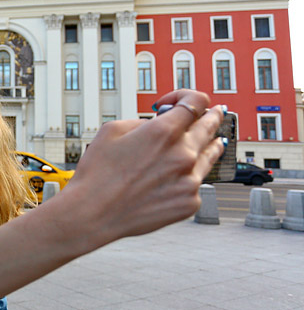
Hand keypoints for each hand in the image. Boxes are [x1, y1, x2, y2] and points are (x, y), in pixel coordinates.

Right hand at [68, 89, 224, 243]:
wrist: (93, 213)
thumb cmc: (97, 174)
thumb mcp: (111, 131)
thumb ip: (142, 122)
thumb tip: (159, 124)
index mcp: (163, 132)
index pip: (196, 101)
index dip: (185, 96)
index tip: (176, 103)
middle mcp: (183, 154)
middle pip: (211, 126)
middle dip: (211, 116)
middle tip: (215, 113)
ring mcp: (190, 180)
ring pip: (211, 154)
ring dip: (212, 144)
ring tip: (217, 141)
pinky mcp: (190, 202)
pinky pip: (198, 181)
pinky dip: (190, 175)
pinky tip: (181, 175)